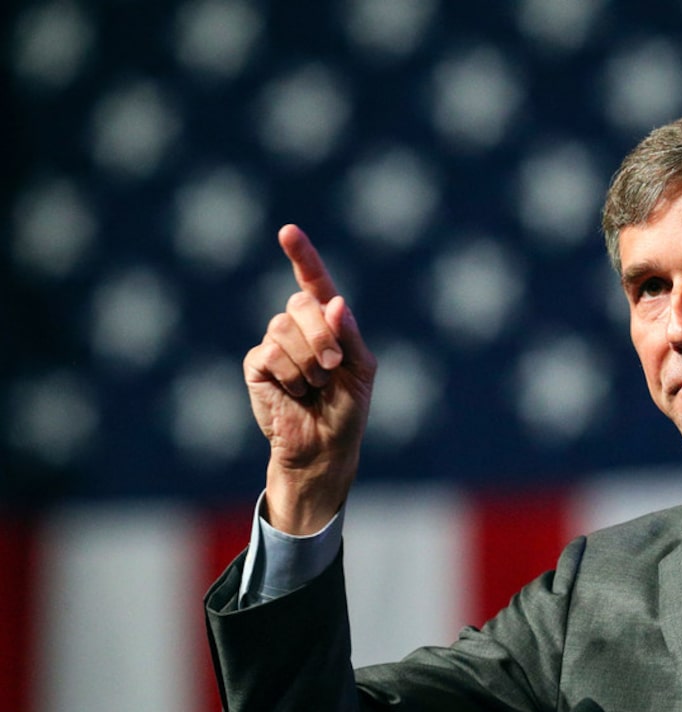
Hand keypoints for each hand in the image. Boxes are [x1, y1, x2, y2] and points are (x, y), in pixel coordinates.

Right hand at [243, 224, 376, 533]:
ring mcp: (275, 343)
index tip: (288, 231)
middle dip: (322, 336)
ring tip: (314, 385)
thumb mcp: (361, 369)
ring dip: (308, 362)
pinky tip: (295, 393)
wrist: (324, 446)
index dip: (302, 255)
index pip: (314, 282)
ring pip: (283, 329)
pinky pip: (270, 353)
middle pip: (301, 304)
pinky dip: (290, 375)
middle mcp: (298, 326)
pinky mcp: (257, 364)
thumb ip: (350, 334)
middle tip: (333, 366)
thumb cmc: (347, 407)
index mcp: (328, 322)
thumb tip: (334, 302)